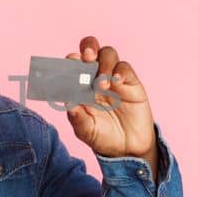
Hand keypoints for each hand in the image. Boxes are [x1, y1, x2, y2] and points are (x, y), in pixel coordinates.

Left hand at [64, 36, 158, 164]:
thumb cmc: (102, 137)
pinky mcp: (131, 82)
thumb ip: (77, 118)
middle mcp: (95, 77)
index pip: (72, 64)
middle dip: (88, 48)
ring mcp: (113, 78)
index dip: (68, 62)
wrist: (128, 148)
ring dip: (103, 64)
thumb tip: (68, 103)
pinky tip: (116, 82)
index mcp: (79, 85)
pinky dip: (120, 71)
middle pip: (90, 49)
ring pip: (108, 54)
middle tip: (86, 57)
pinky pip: (125, 68)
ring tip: (101, 85)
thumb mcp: (86, 131)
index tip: (67, 68)